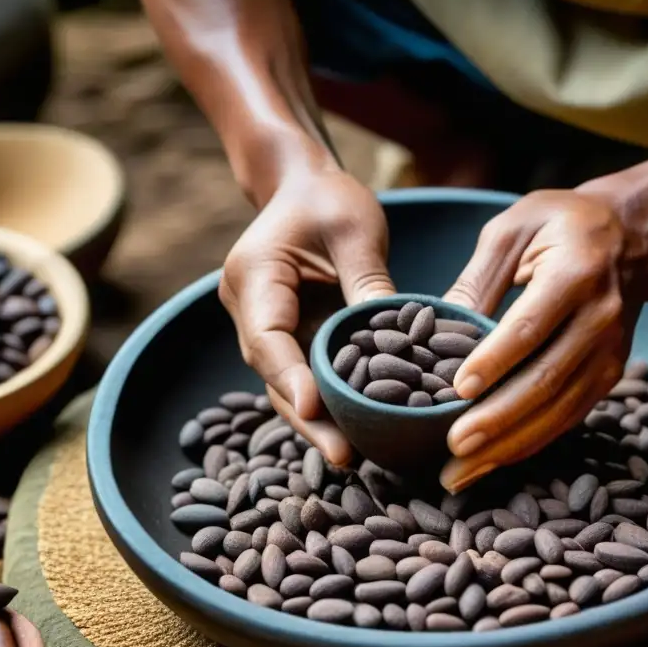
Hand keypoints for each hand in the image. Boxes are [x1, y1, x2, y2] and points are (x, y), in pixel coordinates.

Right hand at [219, 169, 394, 466]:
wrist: (303, 189)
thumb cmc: (328, 200)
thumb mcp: (355, 229)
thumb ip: (369, 281)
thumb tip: (398, 339)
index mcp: (255, 274)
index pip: (268, 336)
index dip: (290, 377)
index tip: (315, 410)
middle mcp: (249, 308)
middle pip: (273, 375)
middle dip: (308, 418)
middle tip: (344, 457)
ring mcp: (265, 327)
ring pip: (286, 385)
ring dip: (318, 422)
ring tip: (353, 458)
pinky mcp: (289, 338)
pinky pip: (305, 377)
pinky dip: (328, 404)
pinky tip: (357, 433)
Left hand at [440, 190, 647, 491]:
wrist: (633, 239)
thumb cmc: (561, 225)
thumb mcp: (514, 228)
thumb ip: (477, 277)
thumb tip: (431, 328)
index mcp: (577, 273)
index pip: (532, 326)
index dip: (495, 360)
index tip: (457, 389)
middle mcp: (601, 318)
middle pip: (547, 379)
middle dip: (498, 419)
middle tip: (453, 447)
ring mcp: (610, 353)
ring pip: (559, 410)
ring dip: (510, 445)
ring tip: (461, 471)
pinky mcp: (609, 376)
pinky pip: (568, 417)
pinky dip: (530, 443)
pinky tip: (493, 461)